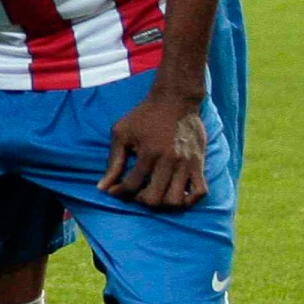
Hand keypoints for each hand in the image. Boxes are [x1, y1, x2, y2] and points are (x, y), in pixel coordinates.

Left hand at [98, 87, 210, 208]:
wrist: (175, 99)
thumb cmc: (144, 115)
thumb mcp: (121, 133)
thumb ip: (113, 162)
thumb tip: (102, 188)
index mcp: (148, 153)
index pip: (131, 186)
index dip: (119, 193)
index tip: (114, 190)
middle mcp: (169, 161)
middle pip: (154, 199)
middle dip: (140, 201)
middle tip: (137, 193)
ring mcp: (187, 164)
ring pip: (176, 201)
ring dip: (163, 204)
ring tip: (156, 194)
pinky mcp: (199, 163)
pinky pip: (200, 192)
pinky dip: (189, 200)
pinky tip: (177, 194)